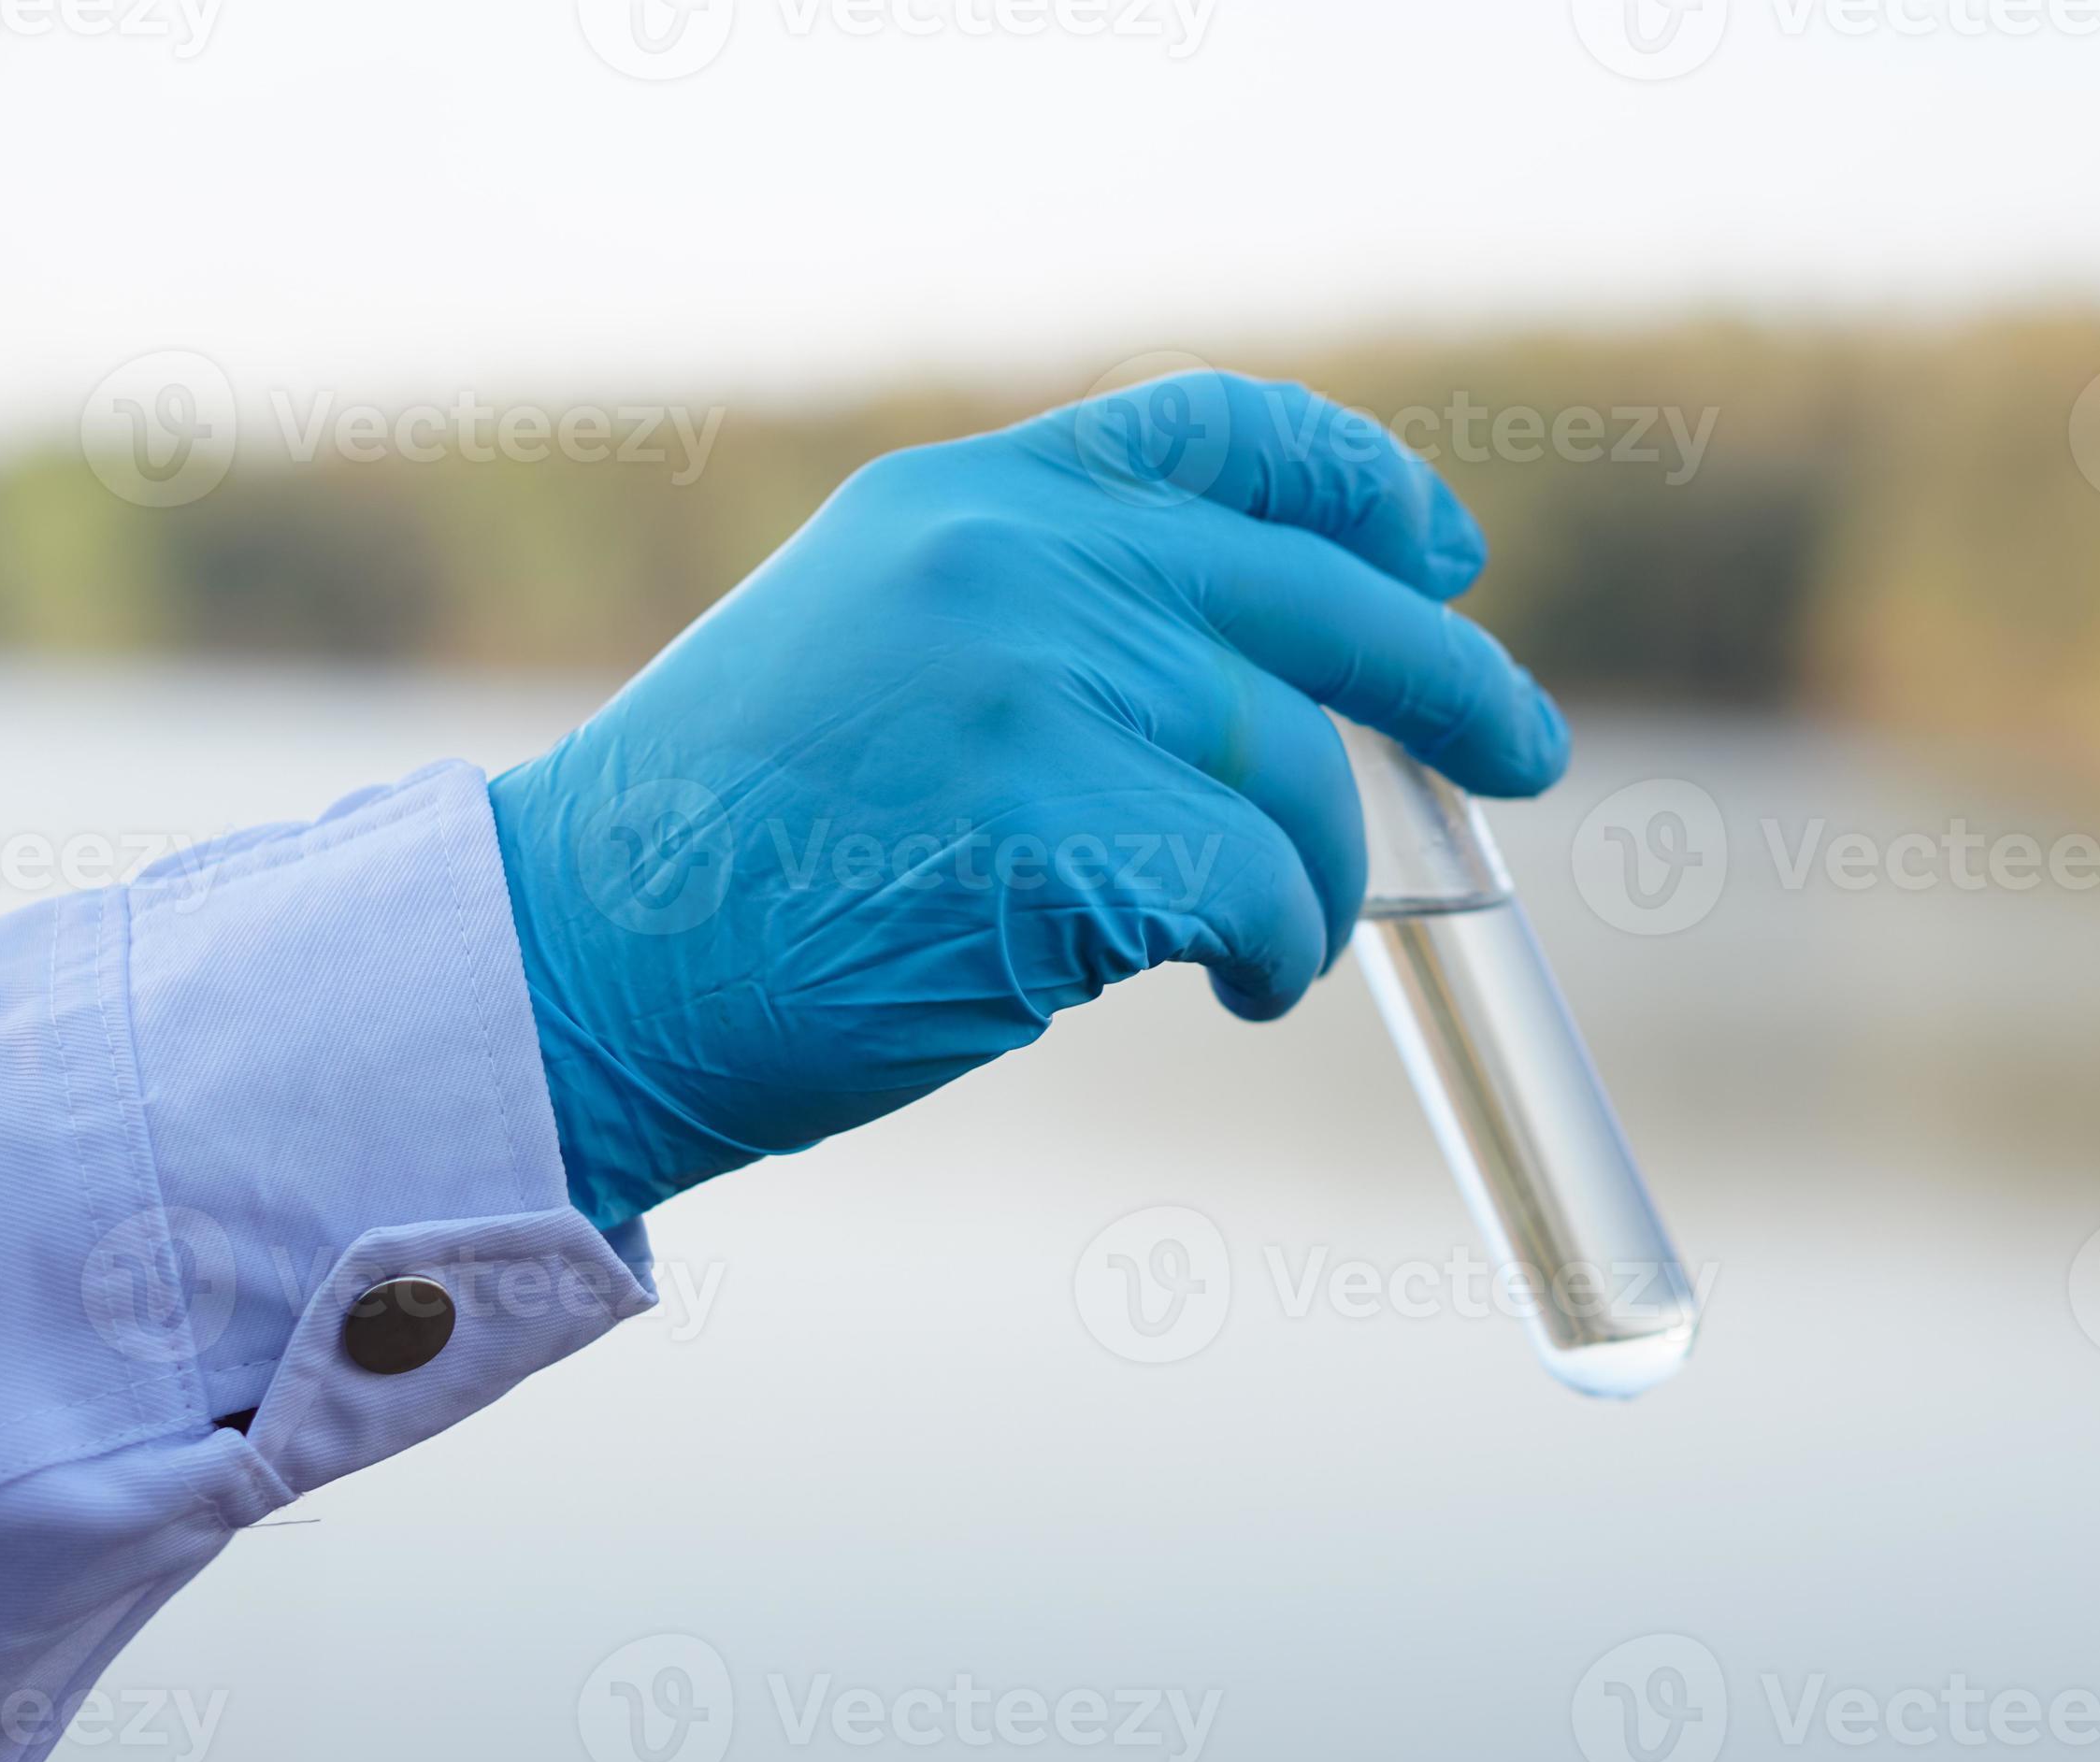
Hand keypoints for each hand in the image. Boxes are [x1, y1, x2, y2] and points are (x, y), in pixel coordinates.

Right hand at [487, 370, 1570, 1228]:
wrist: (571, 964)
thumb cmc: (733, 846)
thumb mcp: (881, 650)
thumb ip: (1053, 625)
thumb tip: (1268, 695)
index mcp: (972, 498)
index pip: (1220, 435)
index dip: (1361, 487)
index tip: (1441, 551)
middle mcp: (1014, 561)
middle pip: (1316, 601)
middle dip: (1452, 682)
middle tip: (1528, 753)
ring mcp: (1034, 683)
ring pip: (1300, 773)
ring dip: (1330, 879)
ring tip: (1286, 944)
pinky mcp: (1051, 829)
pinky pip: (1261, 889)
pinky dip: (1283, 951)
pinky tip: (1246, 988)